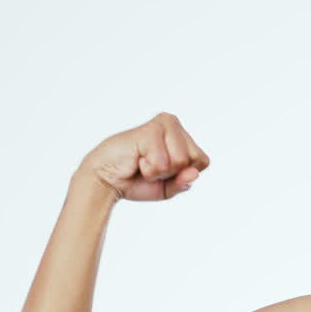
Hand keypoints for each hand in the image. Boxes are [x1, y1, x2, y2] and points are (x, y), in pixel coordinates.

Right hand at [76, 112, 210, 201]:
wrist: (107, 181)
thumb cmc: (137, 180)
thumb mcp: (168, 188)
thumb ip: (184, 181)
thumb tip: (194, 173)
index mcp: (181, 134)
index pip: (203, 162)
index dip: (183, 174)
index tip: (163, 170)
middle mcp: (173, 123)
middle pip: (194, 160)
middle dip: (172, 173)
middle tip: (150, 166)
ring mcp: (163, 124)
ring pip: (180, 161)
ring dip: (159, 171)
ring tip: (143, 162)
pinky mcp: (150, 130)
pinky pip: (163, 163)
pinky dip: (149, 170)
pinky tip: (136, 160)